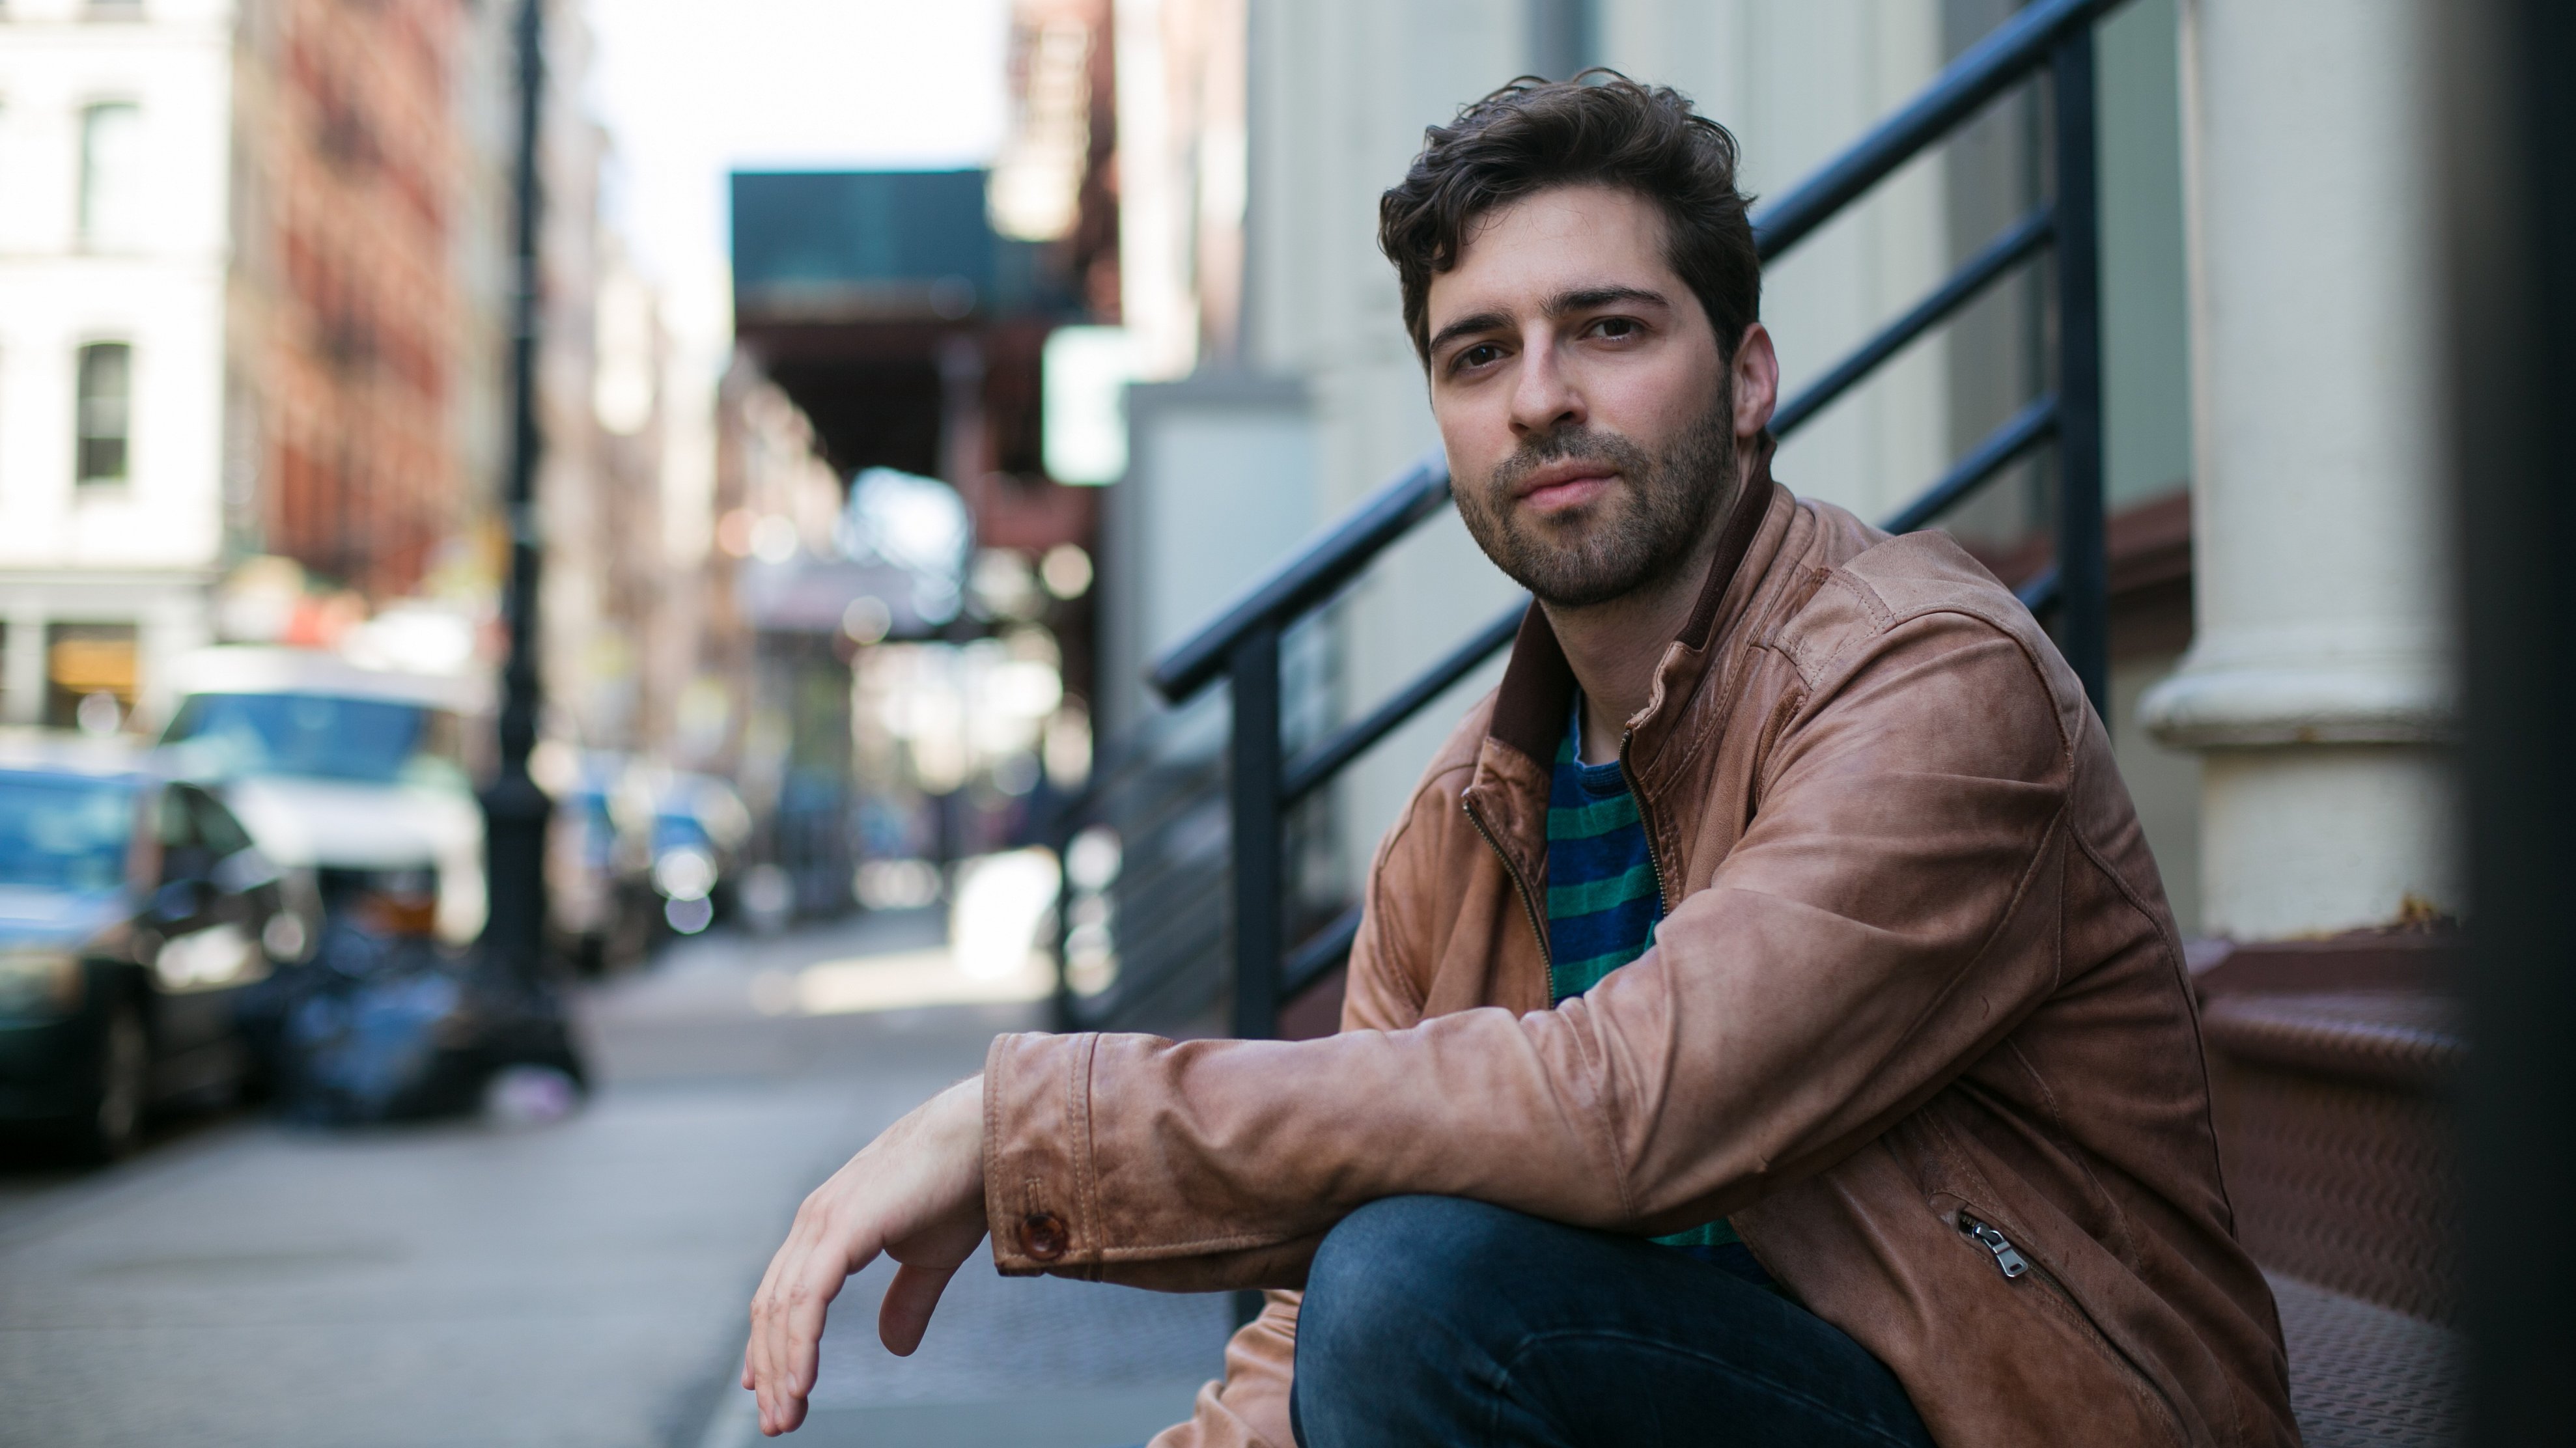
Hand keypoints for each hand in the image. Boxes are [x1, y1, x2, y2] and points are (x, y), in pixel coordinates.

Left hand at [741, 1073, 987, 1434]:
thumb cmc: (962, 1185)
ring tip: (785, 1418)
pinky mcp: (842, 1227)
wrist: (986, 1135)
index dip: (771, 1343)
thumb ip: (907, 1299)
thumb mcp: (930, 1258)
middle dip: (771, 1368)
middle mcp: (815, 1222)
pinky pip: (807, 1298)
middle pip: (772, 1307)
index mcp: (828, 1225)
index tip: (767, 1389)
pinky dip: (799, 1344)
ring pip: (782, 1308)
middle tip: (777, 1422)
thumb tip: (894, 1348)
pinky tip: (802, 1384)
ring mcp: (823, 1221)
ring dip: (781, 1368)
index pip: (783, 1294)